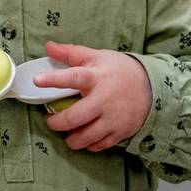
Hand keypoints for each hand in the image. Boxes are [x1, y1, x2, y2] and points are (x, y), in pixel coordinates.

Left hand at [33, 40, 152, 151]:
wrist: (152, 86)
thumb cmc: (119, 70)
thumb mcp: (97, 56)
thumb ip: (71, 53)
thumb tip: (48, 46)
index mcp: (96, 77)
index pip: (72, 77)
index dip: (54, 79)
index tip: (38, 81)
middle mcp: (104, 99)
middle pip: (75, 117)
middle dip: (58, 123)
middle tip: (51, 121)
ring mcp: (113, 118)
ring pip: (86, 136)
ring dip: (72, 139)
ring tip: (67, 133)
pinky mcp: (121, 131)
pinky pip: (100, 144)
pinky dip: (89, 144)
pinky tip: (84, 138)